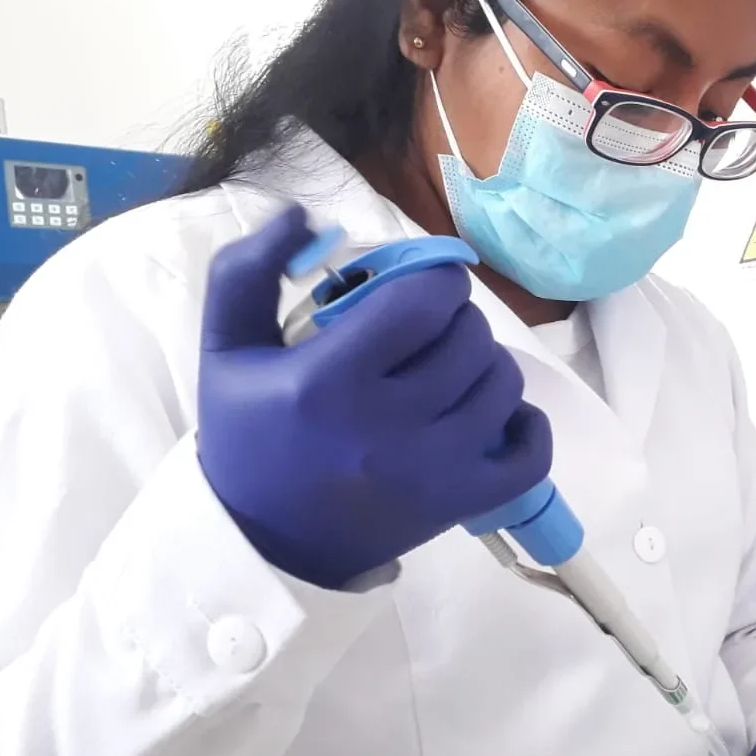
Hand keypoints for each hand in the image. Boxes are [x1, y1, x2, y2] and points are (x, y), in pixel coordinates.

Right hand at [196, 204, 552, 588]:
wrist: (264, 542)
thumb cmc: (248, 437)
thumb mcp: (225, 350)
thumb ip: (247, 272)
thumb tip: (302, 214)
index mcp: (328, 380)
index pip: (422, 302)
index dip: (433, 279)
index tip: (417, 288)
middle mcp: (388, 426)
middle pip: (469, 339)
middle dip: (455, 319)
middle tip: (429, 330)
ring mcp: (432, 470)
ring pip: (503, 385)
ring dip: (486, 363)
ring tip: (452, 369)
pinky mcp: (460, 503)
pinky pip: (530, 454)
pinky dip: (525, 425)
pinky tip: (492, 413)